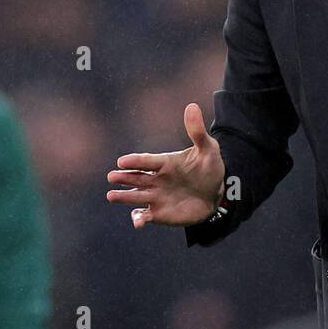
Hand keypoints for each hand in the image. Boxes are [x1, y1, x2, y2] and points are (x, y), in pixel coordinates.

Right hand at [106, 103, 225, 227]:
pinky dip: (139, 219)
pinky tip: (137, 222)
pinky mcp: (158, 213)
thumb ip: (196, 131)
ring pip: (135, 196)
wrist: (216, 195)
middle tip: (112, 177)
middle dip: (124, 178)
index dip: (135, 161)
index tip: (122, 161)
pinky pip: (145, 216)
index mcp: (164, 163)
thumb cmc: (210, 169)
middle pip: (136, 178)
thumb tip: (192, 106)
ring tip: (111, 196)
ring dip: (124, 197)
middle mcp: (156, 179)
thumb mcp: (208, 149)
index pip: (146, 161)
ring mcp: (155, 196)